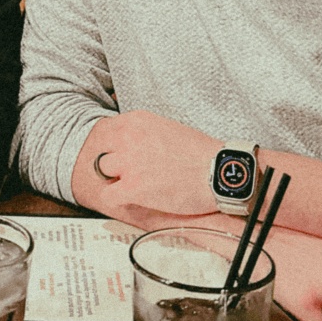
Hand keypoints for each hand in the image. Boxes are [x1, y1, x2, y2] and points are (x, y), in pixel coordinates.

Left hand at [71, 110, 219, 220]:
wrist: (219, 172)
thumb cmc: (202, 153)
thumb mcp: (167, 128)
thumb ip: (143, 133)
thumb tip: (132, 143)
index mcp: (137, 121)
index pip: (108, 130)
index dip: (115, 146)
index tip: (121, 154)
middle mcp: (128, 138)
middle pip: (103, 150)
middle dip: (114, 162)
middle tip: (129, 171)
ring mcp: (128, 163)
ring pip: (102, 171)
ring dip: (116, 179)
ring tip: (133, 184)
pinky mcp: (132, 188)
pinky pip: (108, 196)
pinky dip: (117, 200)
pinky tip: (130, 199)